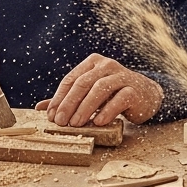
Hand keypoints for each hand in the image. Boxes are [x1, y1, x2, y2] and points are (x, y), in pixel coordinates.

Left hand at [36, 53, 162, 126]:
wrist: (146, 95)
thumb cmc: (113, 94)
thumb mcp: (90, 94)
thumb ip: (68, 98)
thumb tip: (40, 108)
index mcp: (93, 63)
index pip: (71, 79)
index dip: (59, 98)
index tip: (51, 115)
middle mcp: (107, 65)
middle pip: (83, 83)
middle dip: (69, 104)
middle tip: (61, 122)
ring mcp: (122, 76)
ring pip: (99, 89)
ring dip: (85, 108)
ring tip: (76, 124)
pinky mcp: (134, 90)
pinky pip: (119, 99)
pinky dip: (107, 111)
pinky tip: (98, 122)